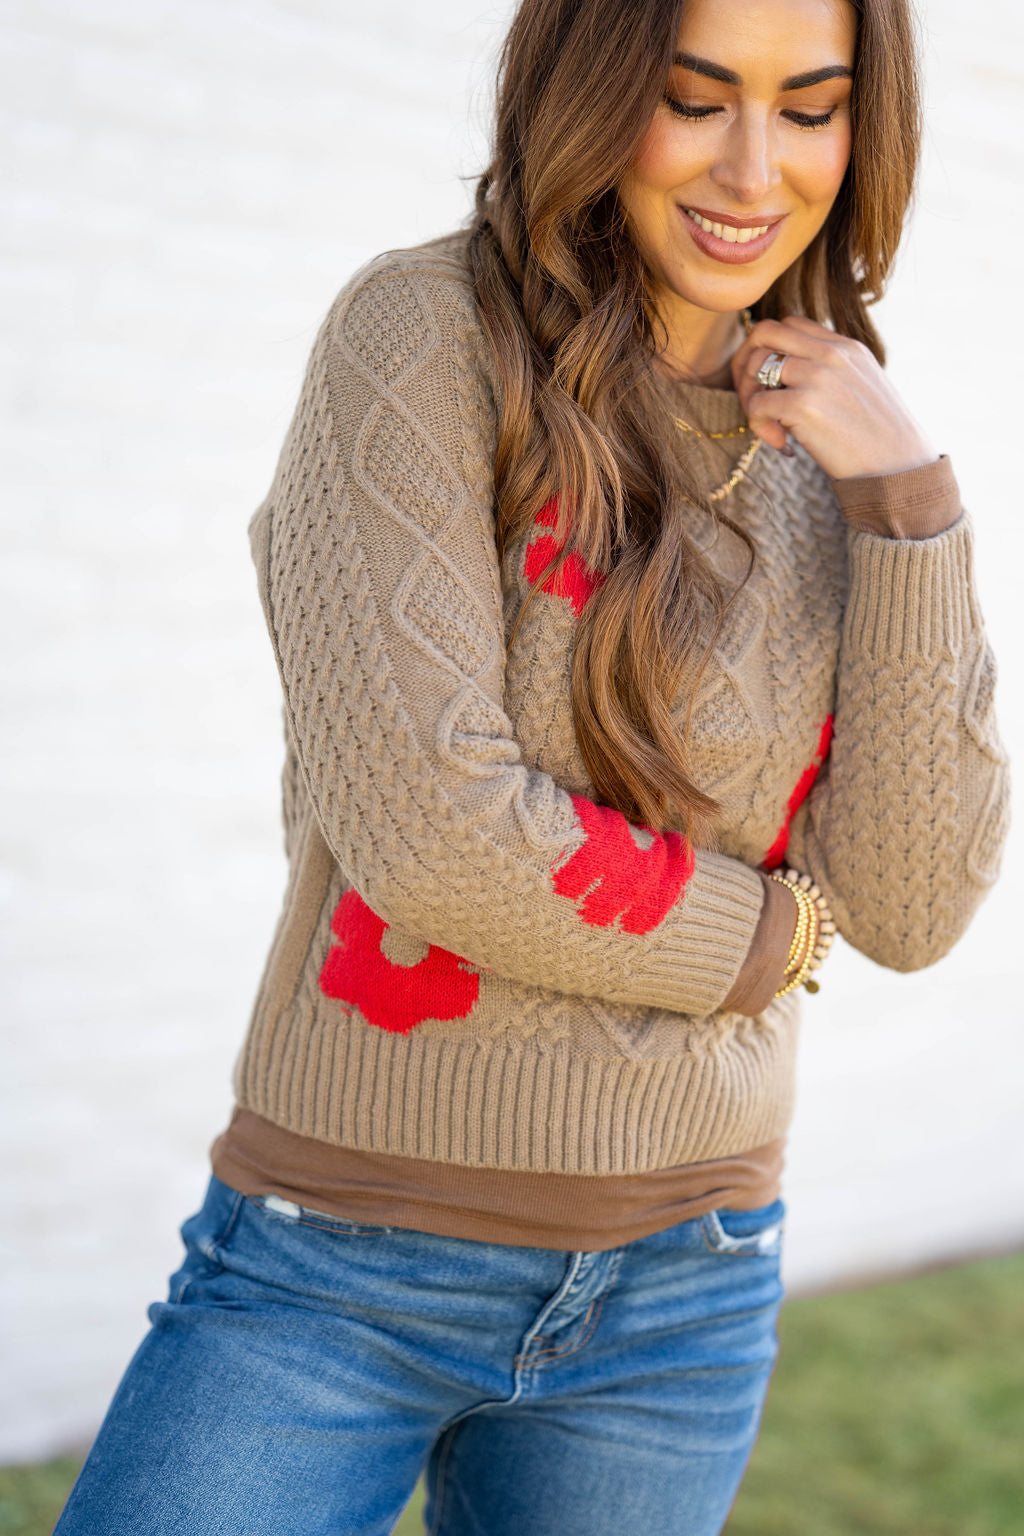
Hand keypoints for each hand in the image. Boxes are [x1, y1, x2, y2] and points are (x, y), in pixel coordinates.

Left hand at [731, 315, 936, 481]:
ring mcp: (817, 376)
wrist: (900, 468)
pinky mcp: (804, 406)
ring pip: (755, 367)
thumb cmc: (879, 438)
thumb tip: (789, 375)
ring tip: (770, 427)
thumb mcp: (862, 387)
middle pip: (764, 332)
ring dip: (749, 399)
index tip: (768, 384)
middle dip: (745, 364)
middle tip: (752, 400)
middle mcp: (830, 354)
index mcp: (845, 347)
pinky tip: (782, 445)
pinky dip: (759, 427)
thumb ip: (831, 372)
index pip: (790, 324)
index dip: (767, 350)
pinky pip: (756, 404)